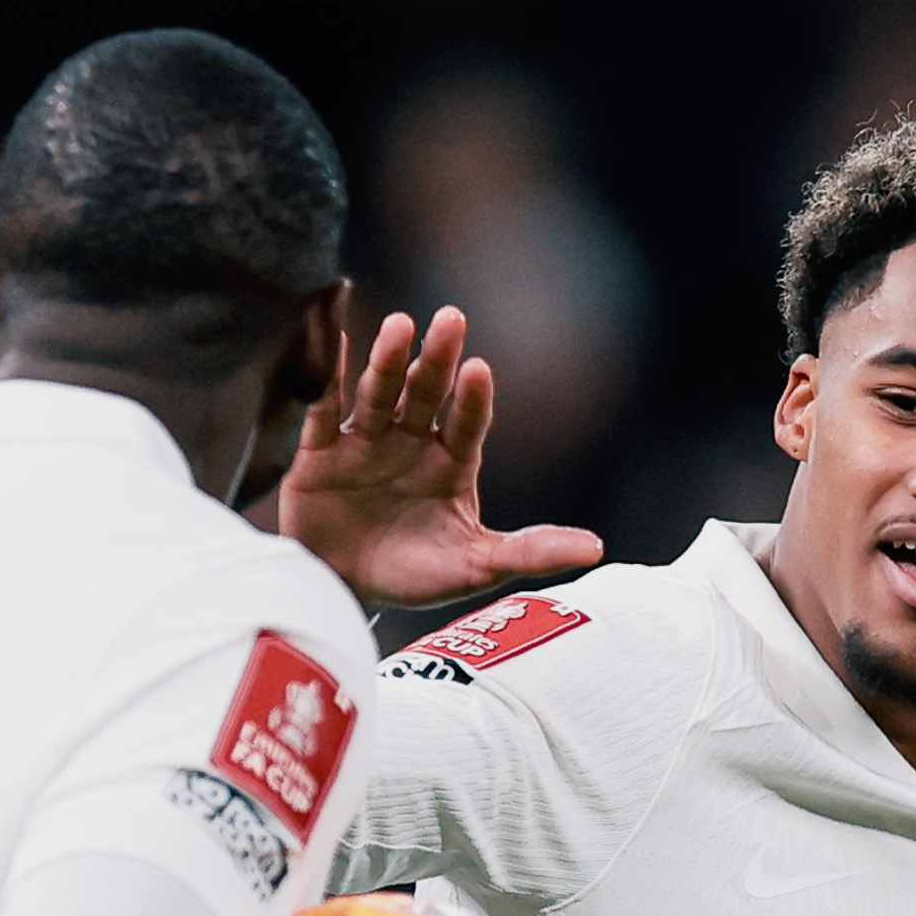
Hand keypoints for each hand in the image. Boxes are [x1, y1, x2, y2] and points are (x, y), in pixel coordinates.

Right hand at [278, 306, 603, 607]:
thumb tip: (595, 549)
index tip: (479, 371)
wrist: (342, 595)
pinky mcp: (320, 452)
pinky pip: (322, 410)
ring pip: (379, 395)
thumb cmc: (412, 576)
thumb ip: (530, 552)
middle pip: (426, 394)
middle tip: (451, 320)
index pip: (468, 424)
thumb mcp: (476, 568)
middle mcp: (410, 442)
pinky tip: (331, 340)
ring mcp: (365, 442)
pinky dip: (325, 377)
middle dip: (437, 360)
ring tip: (400, 327)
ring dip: (388, 361)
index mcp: (451, 463)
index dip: (472, 400)